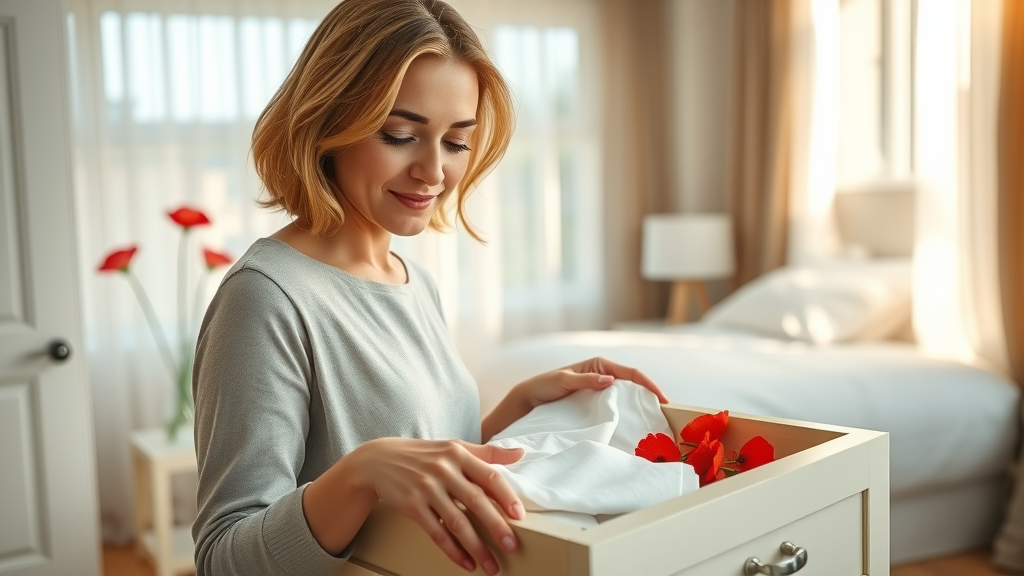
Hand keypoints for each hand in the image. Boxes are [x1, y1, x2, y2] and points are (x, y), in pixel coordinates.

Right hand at [349, 438, 524, 574]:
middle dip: (496, 526)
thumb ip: (487, 453)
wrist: (378, 460)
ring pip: (457, 522)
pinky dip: (452, 550)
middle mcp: (443, 469)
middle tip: (512, 546)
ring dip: (476, 547)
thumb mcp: (454, 446)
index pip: (488, 476)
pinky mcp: (412, 505)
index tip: (519, 515)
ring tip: (491, 565)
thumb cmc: (423, 455)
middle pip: (476, 501)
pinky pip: (436, 532)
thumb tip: (521, 453)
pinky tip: (465, 562)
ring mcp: (426, 488)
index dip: (506, 496)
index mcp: (458, 453)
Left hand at [517, 356, 667, 408]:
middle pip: (633, 384)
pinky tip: (632, 424)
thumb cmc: (545, 385)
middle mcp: (603, 375)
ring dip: (639, 406)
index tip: (662, 399)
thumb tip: (610, 380)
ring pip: (626, 396)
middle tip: (663, 413)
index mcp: (599, 364)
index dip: (648, 385)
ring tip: (653, 420)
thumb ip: (586, 380)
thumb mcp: (564, 380)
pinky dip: (626, 413)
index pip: (631, 373)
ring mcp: (600, 389)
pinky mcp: (595, 402)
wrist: (529, 399)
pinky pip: (615, 406)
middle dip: (649, 395)